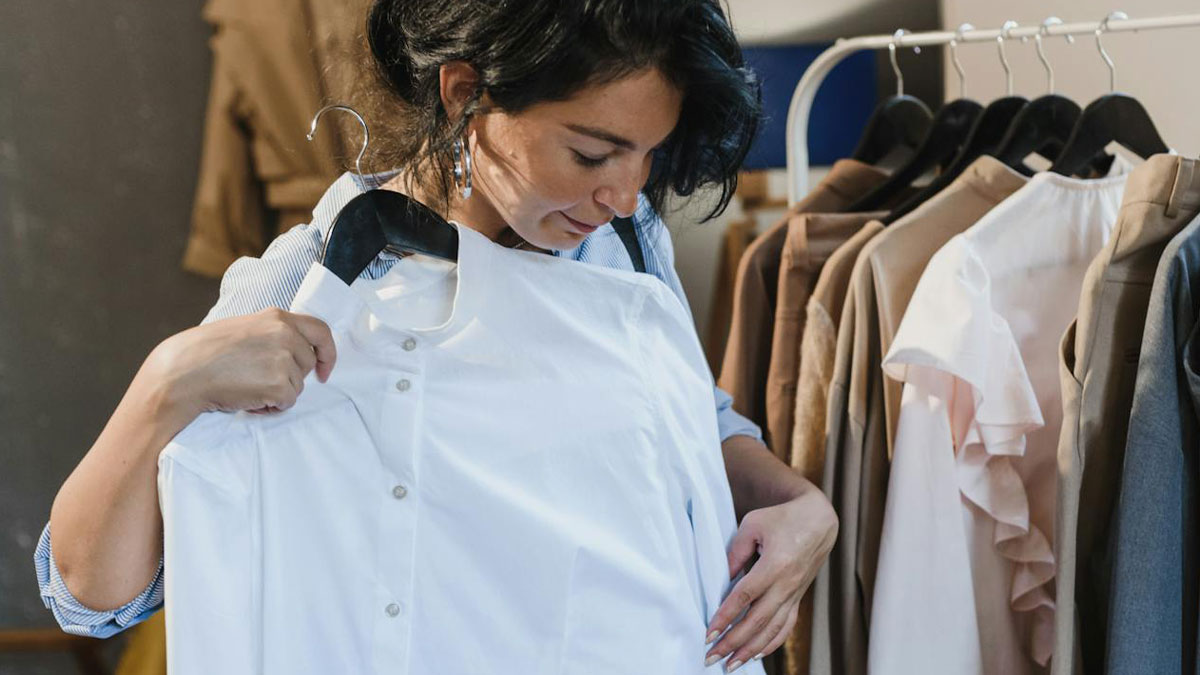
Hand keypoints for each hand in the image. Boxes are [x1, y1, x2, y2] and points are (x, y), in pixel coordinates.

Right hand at [149, 307, 336, 416]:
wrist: (184, 372)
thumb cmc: (208, 353)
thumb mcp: (246, 328)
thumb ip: (274, 333)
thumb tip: (298, 350)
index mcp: (278, 317)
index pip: (321, 331)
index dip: (328, 353)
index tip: (323, 369)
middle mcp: (285, 334)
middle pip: (307, 363)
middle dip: (290, 376)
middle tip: (259, 379)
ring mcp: (283, 359)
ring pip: (298, 385)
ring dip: (277, 392)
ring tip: (247, 387)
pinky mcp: (278, 384)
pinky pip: (287, 402)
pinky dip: (271, 407)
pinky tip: (249, 399)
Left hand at [703, 489, 836, 670]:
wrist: (818, 520)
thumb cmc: (782, 518)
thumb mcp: (752, 525)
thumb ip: (735, 553)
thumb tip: (722, 580)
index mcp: (776, 563)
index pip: (745, 596)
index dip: (725, 617)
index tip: (709, 634)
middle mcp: (788, 583)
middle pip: (757, 620)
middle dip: (733, 642)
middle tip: (711, 657)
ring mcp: (795, 593)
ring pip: (772, 629)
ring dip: (750, 649)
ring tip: (730, 664)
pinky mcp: (798, 597)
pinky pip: (786, 626)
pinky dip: (771, 643)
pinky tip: (755, 654)